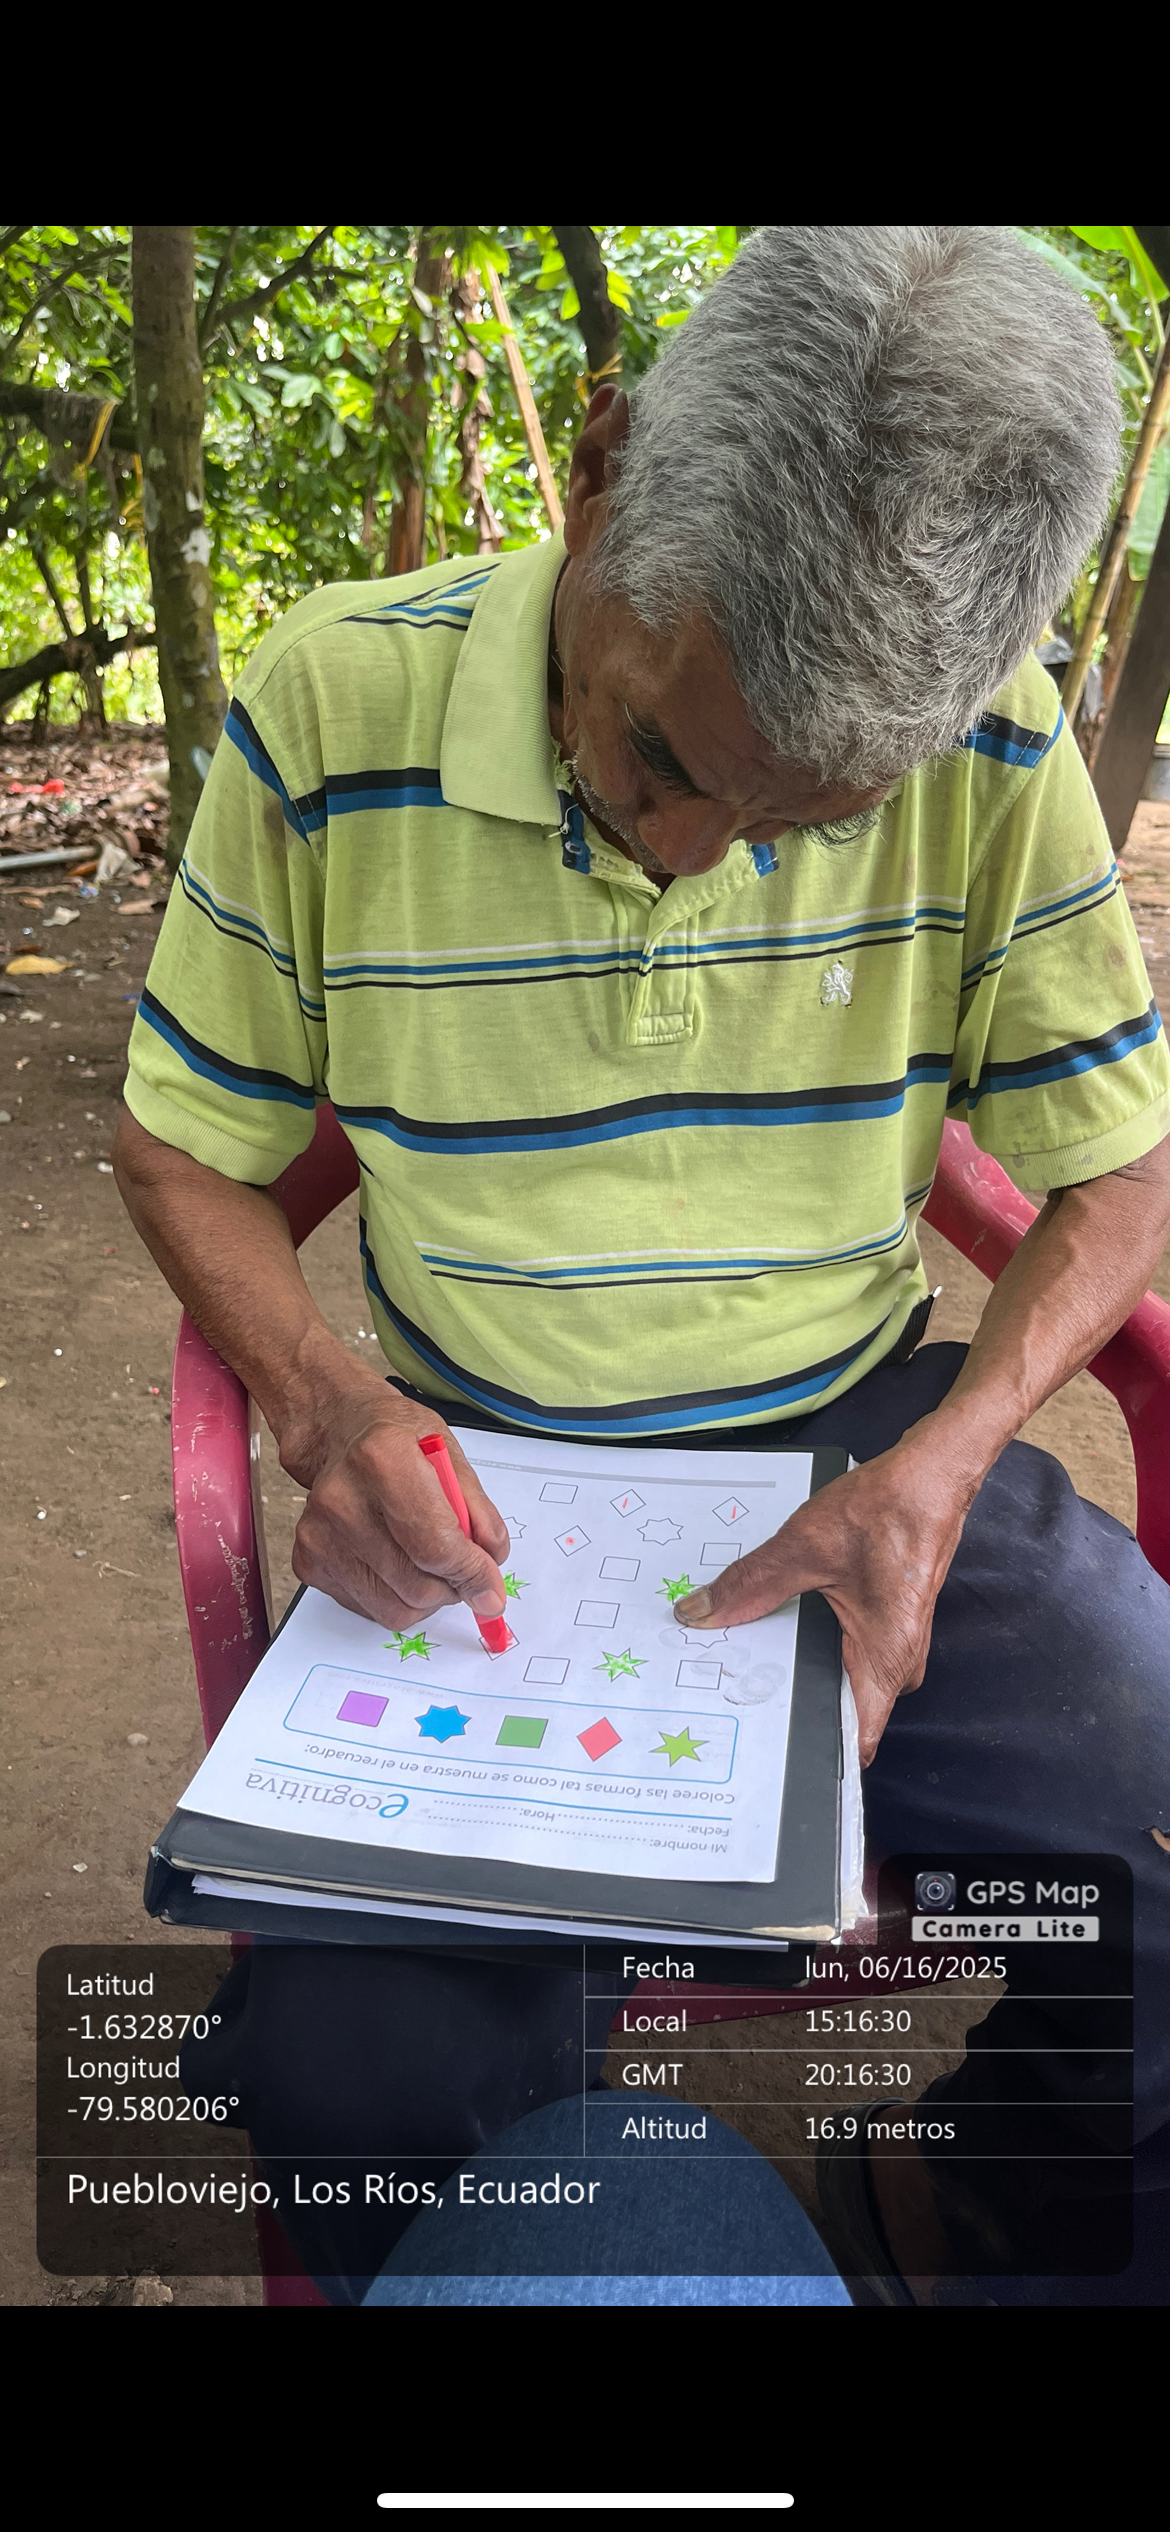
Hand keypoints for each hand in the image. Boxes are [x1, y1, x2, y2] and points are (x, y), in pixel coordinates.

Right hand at [282, 1381, 509, 1631]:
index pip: (435, 1545)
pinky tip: (396, 1562)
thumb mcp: (451, 1456)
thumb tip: (492, 1566)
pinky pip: (369, 1608)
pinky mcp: (308, 1562)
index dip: (471, 1574)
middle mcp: (341, 1500)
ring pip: (395, 1608)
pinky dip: (396, 1597)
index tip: (491, 1590)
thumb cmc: (399, 1440)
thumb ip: (479, 1512)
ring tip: (428, 1562)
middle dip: (453, 1587)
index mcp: (382, 1459)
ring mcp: (319, 1535)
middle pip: (417, 1585)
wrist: (338, 1433)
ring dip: (426, 1598)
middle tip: (461, 1568)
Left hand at [675, 1429, 973, 1764]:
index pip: (850, 1741)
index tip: (758, 1750)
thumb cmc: (888, 1512)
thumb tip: (700, 1613)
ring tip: (742, 1660)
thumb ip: (750, 1586)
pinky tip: (776, 1628)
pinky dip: (809, 1646)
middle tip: (727, 1695)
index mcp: (884, 1660)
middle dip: (784, 1703)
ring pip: (836, 1680)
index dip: (804, 1752)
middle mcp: (895, 1665)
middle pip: (835, 1710)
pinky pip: (843, 1654)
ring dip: (795, 1671)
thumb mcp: (803, 1549)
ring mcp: (893, 1647)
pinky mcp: (885, 1627)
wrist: (930, 1477)